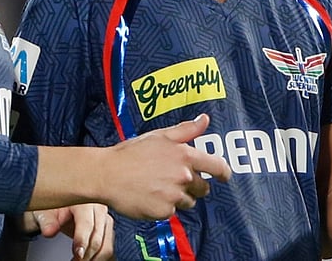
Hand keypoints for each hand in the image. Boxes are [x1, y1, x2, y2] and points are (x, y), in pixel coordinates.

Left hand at [27, 204, 113, 260]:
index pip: (87, 225)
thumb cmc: (54, 207)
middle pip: (98, 238)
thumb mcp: (45, 211)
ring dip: (94, 258)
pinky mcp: (108, 229)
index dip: (82, 241)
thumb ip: (47, 221)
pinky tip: (88, 259)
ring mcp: (106, 219)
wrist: (60, 205)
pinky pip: (109, 248)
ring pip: (107, 246)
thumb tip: (49, 231)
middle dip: (87, 255)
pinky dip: (99, 257)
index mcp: (85, 200)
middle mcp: (99, 208)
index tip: (78, 255)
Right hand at [105, 113, 230, 219]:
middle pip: (203, 187)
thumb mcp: (159, 136)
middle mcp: (183, 176)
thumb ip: (186, 130)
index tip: (224, 176)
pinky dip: (164, 206)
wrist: (107, 174)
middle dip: (194, 185)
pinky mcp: (163, 211)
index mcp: (184, 155)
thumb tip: (204, 119)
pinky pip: (172, 212)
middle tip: (174, 179)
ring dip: (179, 197)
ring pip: (188, 202)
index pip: (217, 166)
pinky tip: (150, 196)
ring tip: (158, 187)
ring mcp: (174, 195)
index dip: (223, 172)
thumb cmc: (131, 153)